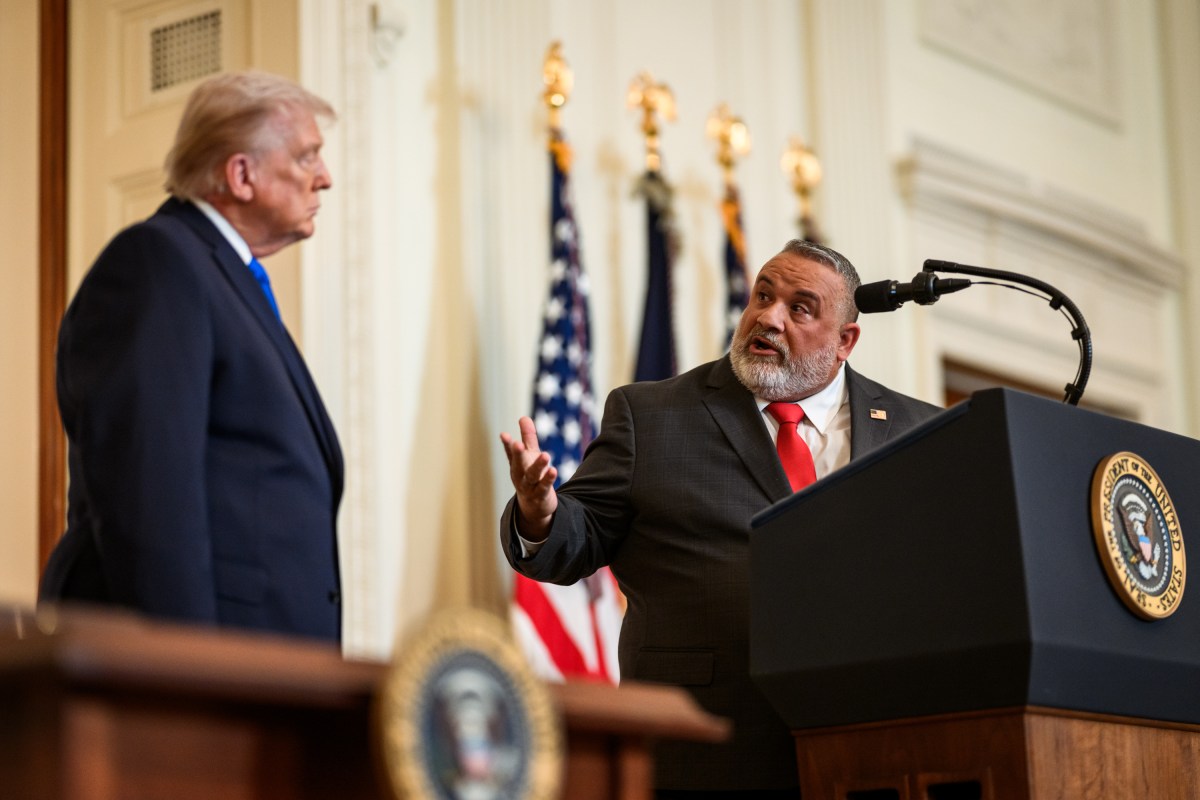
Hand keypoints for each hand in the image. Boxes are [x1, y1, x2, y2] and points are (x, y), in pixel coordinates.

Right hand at [499, 416, 557, 540]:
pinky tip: (554, 470)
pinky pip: (544, 487)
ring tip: (546, 455)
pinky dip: (548, 479)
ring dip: (538, 466)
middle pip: (518, 464)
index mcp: (516, 465)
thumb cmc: (531, 476)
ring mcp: (529, 487)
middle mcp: (520, 476)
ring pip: (532, 476)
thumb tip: (523, 417)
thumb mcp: (530, 456)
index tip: (504, 435)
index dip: (507, 445)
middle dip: (517, 454)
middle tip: (517, 444)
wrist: (535, 506)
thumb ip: (528, 437)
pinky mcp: (540, 495)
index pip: (510, 453)